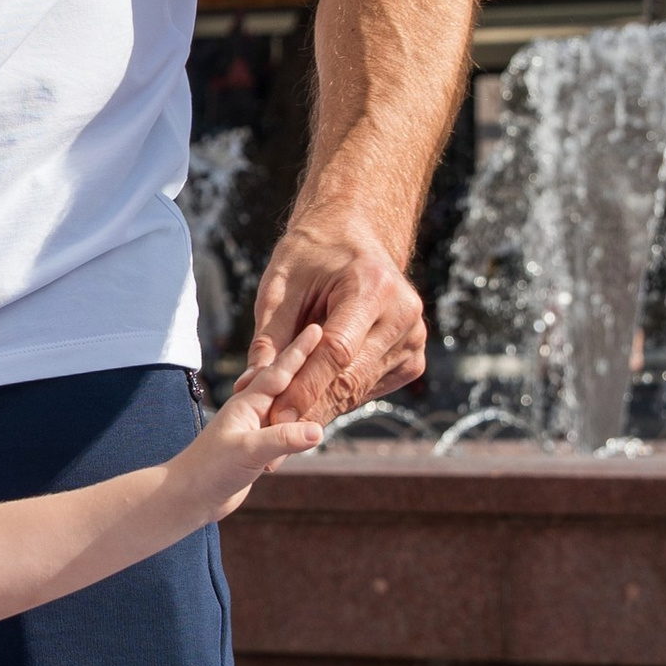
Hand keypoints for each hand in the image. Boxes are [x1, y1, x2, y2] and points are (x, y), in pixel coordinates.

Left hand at [182, 325, 325, 519]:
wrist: (189, 496)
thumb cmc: (209, 470)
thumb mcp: (248, 451)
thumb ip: (282, 439)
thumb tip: (318, 430)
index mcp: (248, 403)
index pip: (281, 371)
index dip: (300, 350)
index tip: (318, 327)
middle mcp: (253, 411)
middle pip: (287, 382)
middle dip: (307, 361)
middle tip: (327, 340)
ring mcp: (256, 429)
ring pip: (289, 405)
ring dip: (306, 390)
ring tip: (324, 375)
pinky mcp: (259, 449)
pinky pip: (287, 428)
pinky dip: (301, 421)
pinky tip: (308, 420)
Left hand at [246, 206, 425, 426]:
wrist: (353, 235)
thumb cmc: (312, 254)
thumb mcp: (281, 285)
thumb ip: (270, 336)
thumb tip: (251, 385)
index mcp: (372, 287)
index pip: (337, 351)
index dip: (305, 388)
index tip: (276, 415)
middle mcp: (402, 313)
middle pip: (351, 376)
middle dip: (309, 407)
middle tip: (272, 430)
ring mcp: (413, 337)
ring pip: (360, 388)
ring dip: (321, 407)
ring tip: (283, 420)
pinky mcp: (413, 356)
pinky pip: (370, 388)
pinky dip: (339, 397)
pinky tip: (312, 399)